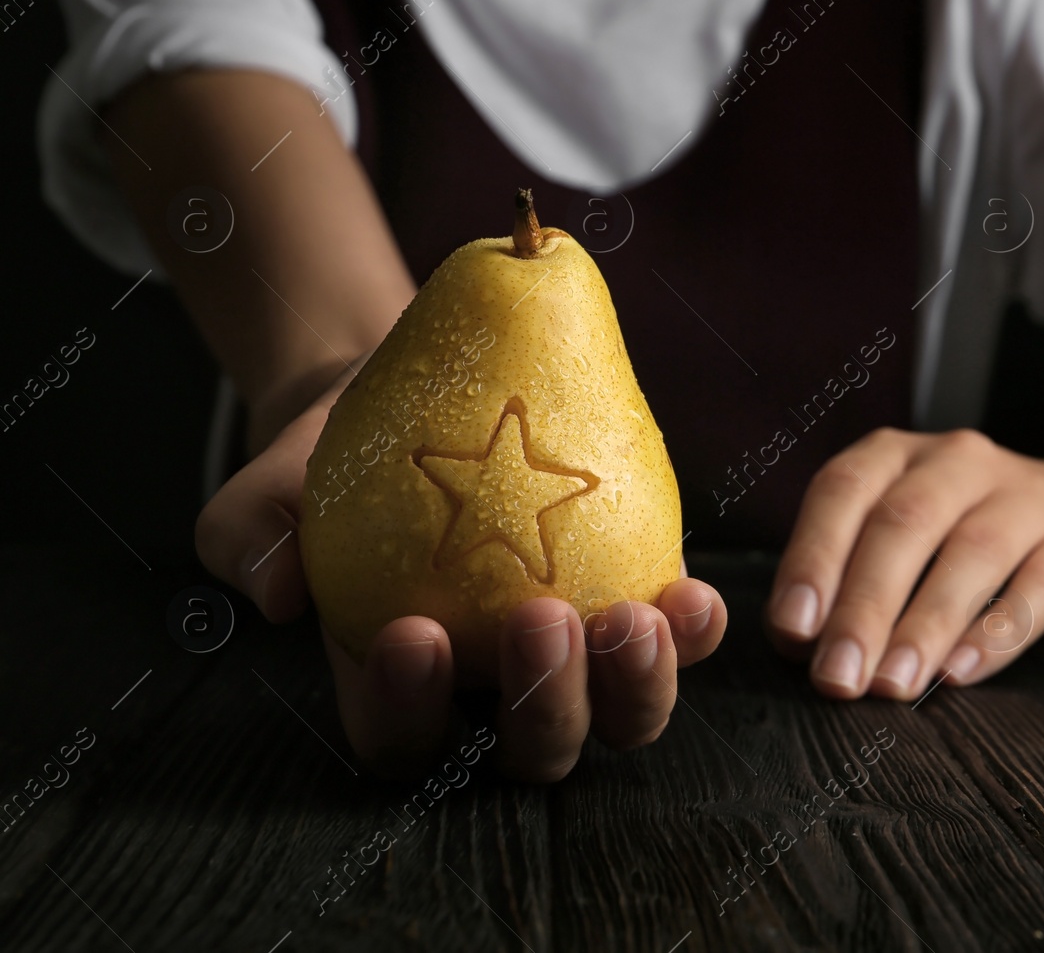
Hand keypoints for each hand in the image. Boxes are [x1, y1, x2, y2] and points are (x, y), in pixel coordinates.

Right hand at [196, 372, 725, 779]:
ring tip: (634, 618)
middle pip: (530, 751)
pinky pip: (675, 644)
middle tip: (542, 622)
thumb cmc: (348, 450)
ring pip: (617, 721)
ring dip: (634, 687)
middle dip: (543, 705)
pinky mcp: (632, 604)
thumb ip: (252, 527)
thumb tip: (273, 589)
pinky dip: (692, 634)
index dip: (409, 709)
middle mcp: (494, 690)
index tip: (415, 633)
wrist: (432, 390)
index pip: (401, 738)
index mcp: (402, 684)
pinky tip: (692, 596)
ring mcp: (576, 657)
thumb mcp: (281, 478)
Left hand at [765, 428, 1043, 699]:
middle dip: (864, 606)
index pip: (842, 491)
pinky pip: (1040, 585)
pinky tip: (960, 674)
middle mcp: (958, 460)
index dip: (812, 558)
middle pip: (904, 523)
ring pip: (973, 552)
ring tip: (894, 685)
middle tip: (838, 678)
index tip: (793, 630)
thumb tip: (800, 645)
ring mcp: (1027, 492)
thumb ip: (847, 580)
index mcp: (896, 455)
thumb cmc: (966, 538)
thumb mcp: (903, 541)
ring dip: (925, 624)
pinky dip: (997, 633)